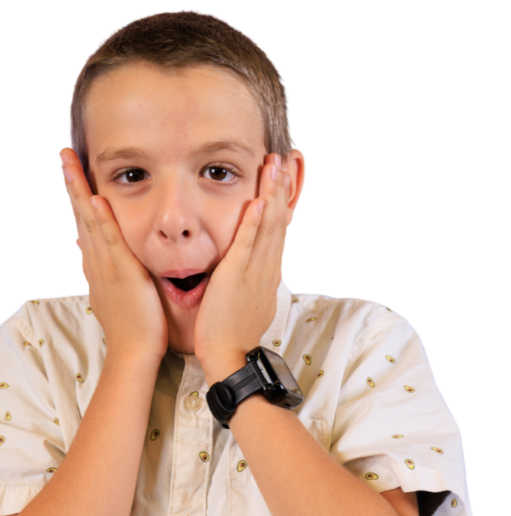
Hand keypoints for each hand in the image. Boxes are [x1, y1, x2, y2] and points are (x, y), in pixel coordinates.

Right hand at [59, 148, 168, 365]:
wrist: (133, 354)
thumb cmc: (135, 332)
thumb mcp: (120, 299)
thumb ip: (118, 280)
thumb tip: (115, 272)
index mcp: (98, 268)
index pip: (85, 226)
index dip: (79, 199)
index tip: (75, 176)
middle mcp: (97, 263)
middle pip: (81, 216)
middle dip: (72, 184)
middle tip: (64, 155)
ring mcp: (107, 267)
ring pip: (90, 222)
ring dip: (79, 190)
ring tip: (70, 161)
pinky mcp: (122, 274)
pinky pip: (110, 242)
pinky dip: (101, 220)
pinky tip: (95, 199)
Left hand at [193, 154, 290, 376]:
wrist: (229, 356)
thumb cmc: (231, 337)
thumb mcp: (247, 306)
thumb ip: (249, 286)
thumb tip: (249, 278)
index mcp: (266, 275)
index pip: (277, 233)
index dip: (281, 205)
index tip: (284, 182)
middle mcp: (265, 270)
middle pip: (277, 222)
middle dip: (281, 189)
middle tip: (285, 159)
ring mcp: (252, 272)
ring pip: (265, 227)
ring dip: (271, 194)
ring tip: (274, 165)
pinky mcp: (235, 277)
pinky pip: (246, 244)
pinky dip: (252, 222)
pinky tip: (257, 200)